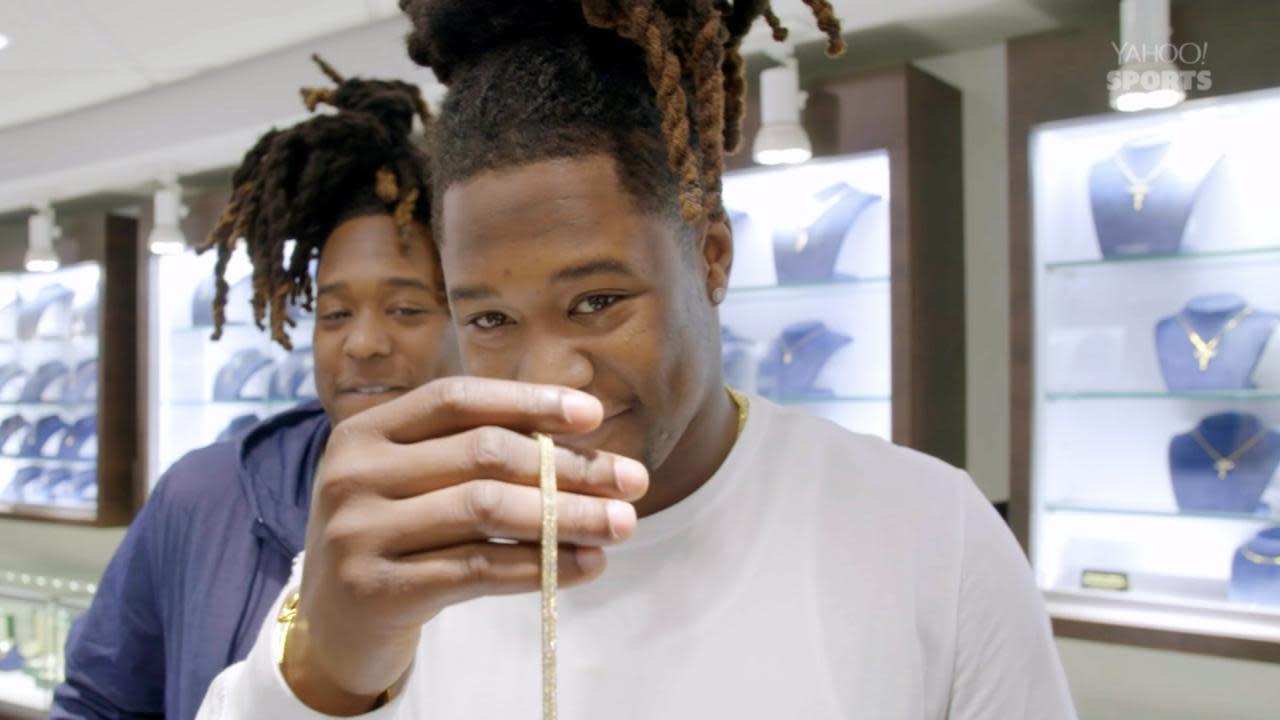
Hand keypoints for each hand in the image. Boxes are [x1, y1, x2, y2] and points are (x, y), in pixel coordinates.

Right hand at [282, 377, 648, 713]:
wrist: (333, 623)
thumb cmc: (396, 536)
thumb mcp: (416, 481)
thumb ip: (474, 454)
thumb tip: (584, 443)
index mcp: (365, 430)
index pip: (457, 398)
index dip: (529, 400)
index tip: (595, 414)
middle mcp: (354, 473)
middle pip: (483, 454)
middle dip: (569, 466)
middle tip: (633, 481)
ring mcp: (359, 532)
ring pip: (487, 510)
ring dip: (567, 516)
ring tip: (621, 524)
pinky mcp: (378, 588)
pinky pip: (478, 569)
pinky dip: (541, 566)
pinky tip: (586, 565)